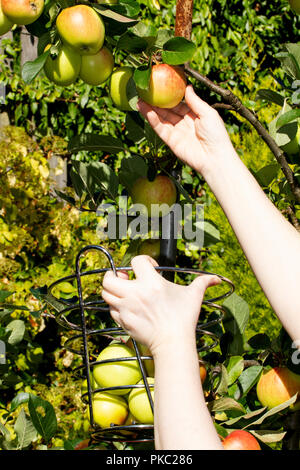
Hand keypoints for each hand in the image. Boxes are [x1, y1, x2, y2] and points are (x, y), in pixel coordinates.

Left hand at [102, 255, 220, 355]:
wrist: (173, 343)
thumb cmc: (184, 318)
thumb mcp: (194, 297)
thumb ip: (203, 283)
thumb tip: (217, 279)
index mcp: (151, 282)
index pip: (136, 261)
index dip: (142, 260)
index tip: (148, 266)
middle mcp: (135, 293)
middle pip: (109, 277)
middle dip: (113, 275)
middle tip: (123, 277)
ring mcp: (127, 307)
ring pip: (106, 293)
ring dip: (112, 290)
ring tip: (122, 292)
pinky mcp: (123, 321)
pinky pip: (111, 310)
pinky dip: (115, 306)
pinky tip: (126, 307)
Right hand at [136, 85, 234, 175]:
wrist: (214, 158)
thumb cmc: (216, 135)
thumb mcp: (208, 113)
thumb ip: (195, 101)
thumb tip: (187, 86)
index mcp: (194, 114)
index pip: (179, 103)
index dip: (169, 96)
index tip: (160, 87)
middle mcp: (184, 123)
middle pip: (167, 110)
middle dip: (156, 102)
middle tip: (145, 92)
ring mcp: (177, 132)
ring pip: (161, 119)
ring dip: (150, 110)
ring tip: (140, 100)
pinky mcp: (171, 141)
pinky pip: (161, 129)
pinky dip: (153, 120)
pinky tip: (146, 111)